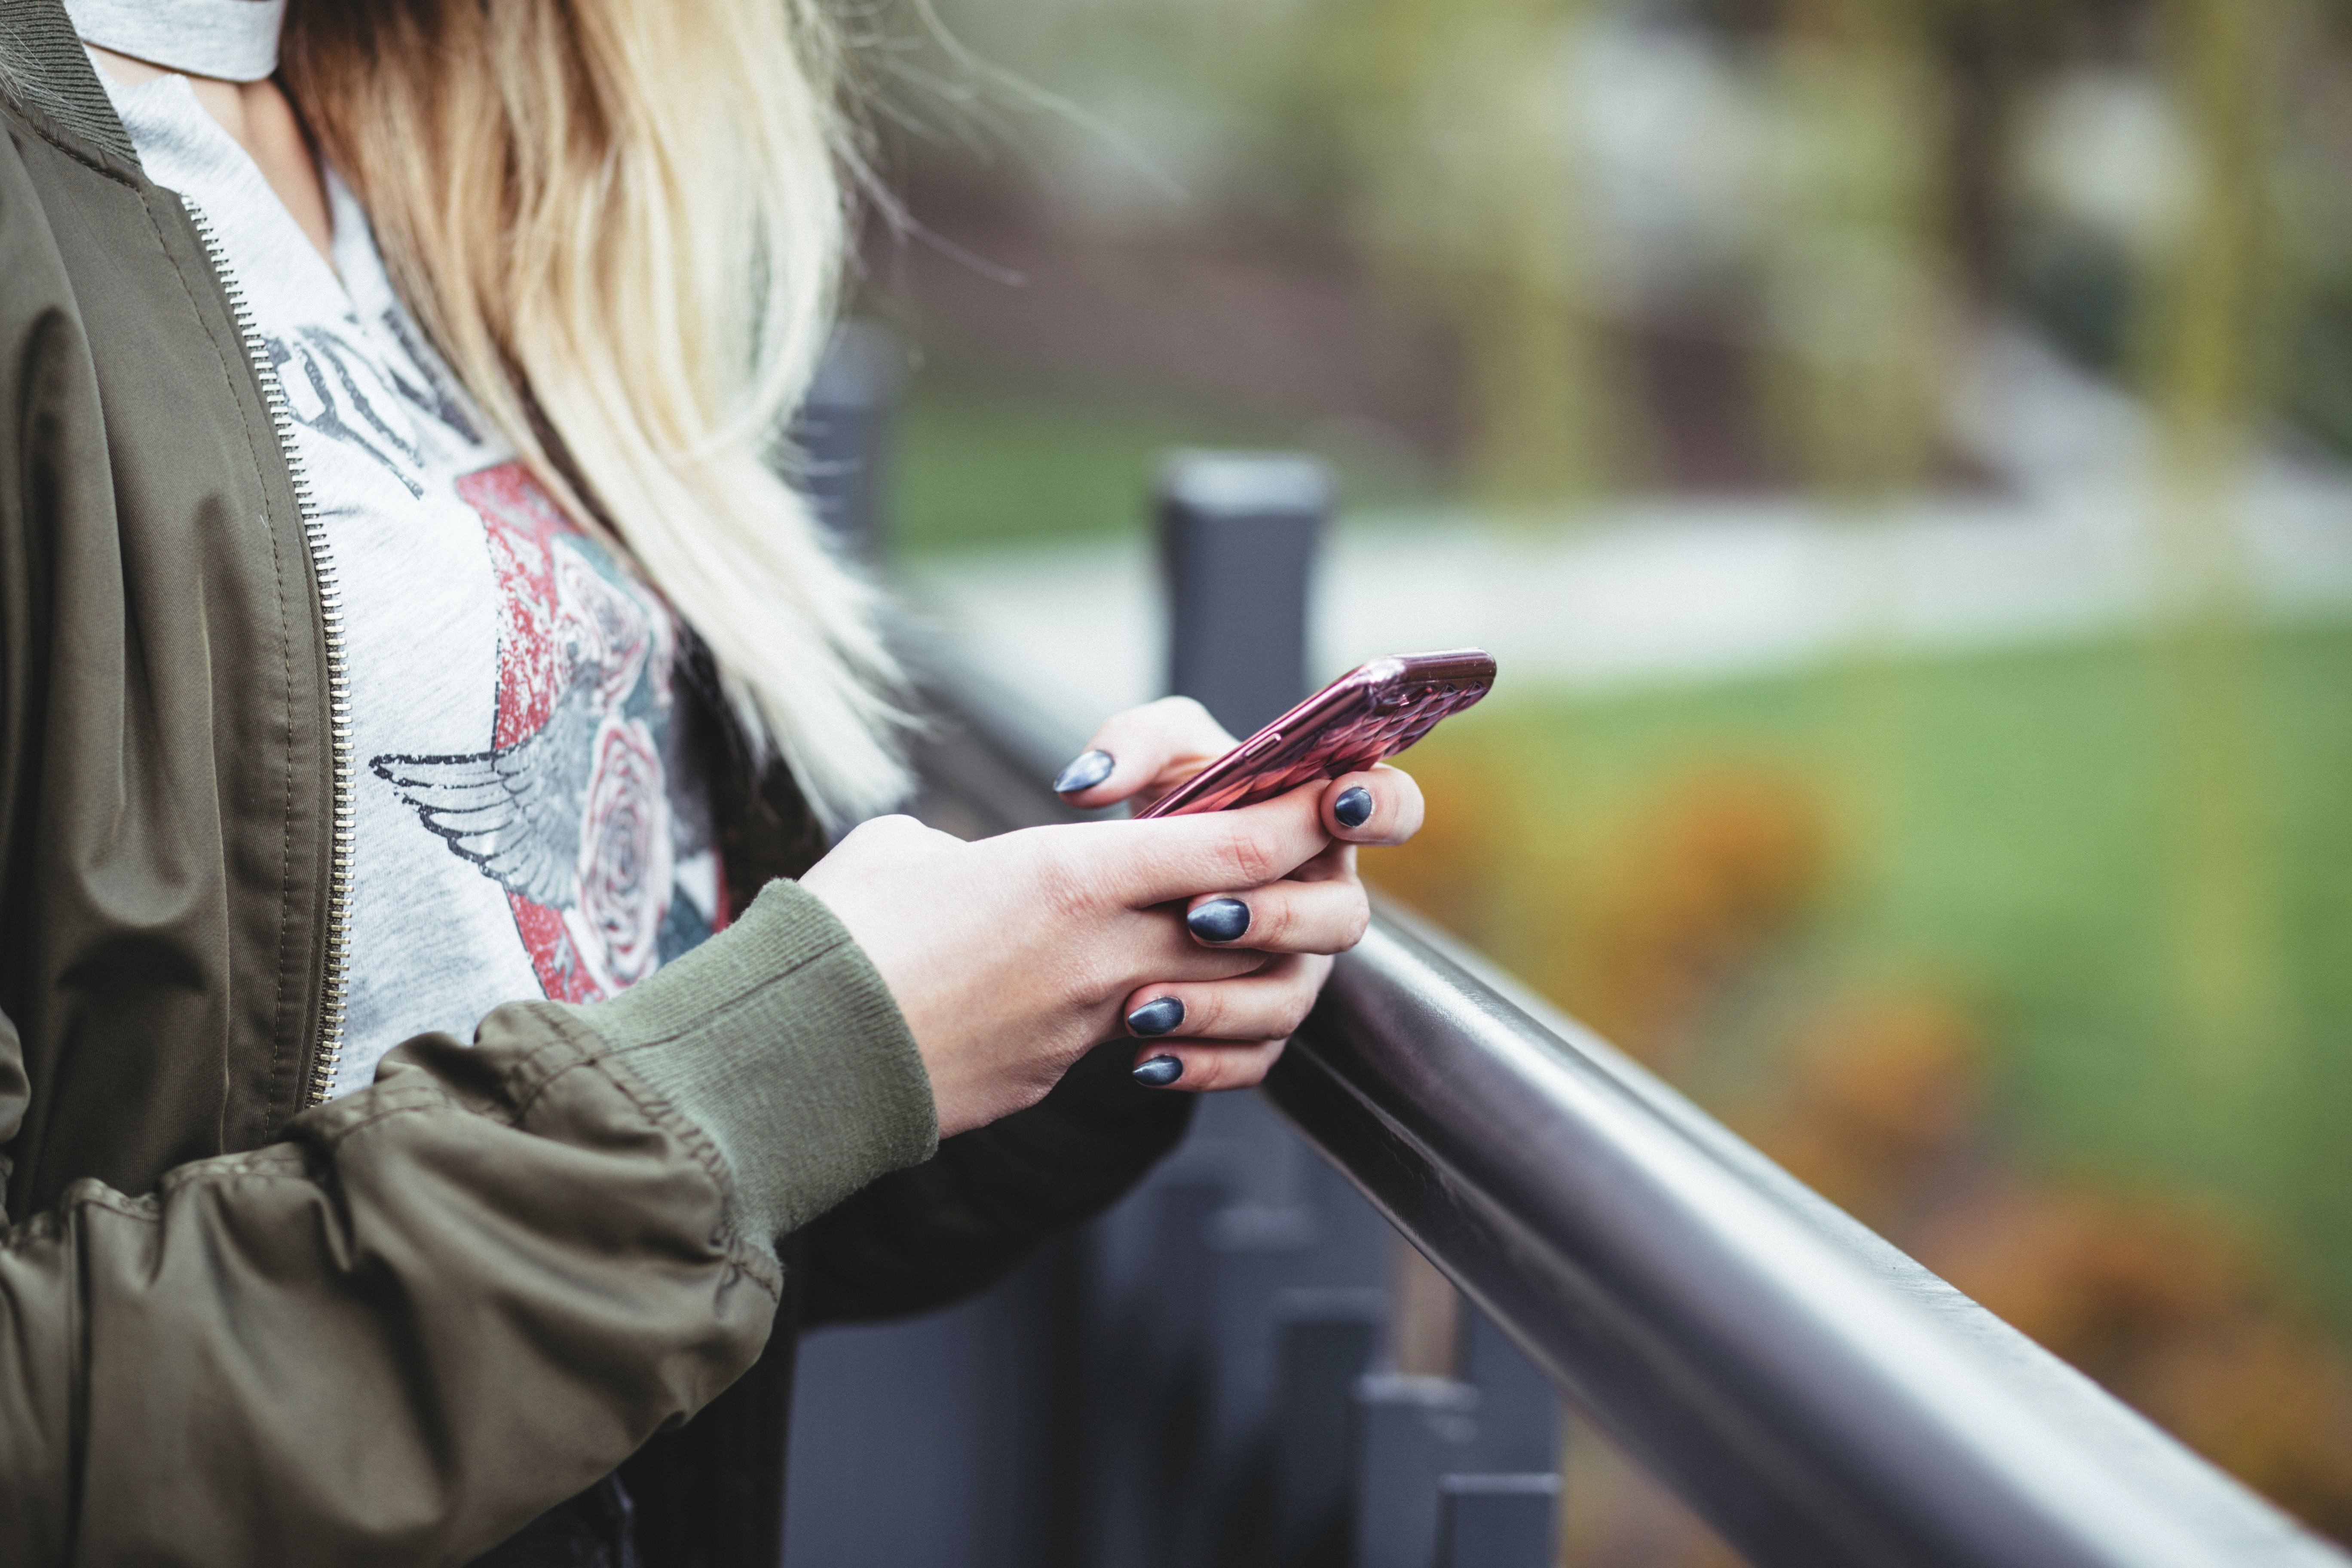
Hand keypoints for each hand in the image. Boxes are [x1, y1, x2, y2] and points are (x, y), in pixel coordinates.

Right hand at [802, 782, 1333, 1135]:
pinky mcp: (1054, 1075)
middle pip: (1247, 927)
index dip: (1295, 822)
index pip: (1233, 849)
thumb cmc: (838, 933)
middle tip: (1282, 870)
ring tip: (1198, 941)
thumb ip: (971, 849)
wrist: (794, 1057)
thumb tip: (974, 868)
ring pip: (1205, 992)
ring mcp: (1084, 1025)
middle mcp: (1100, 954)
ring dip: (1223, 969)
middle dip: (1283, 899)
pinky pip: (1134, 1042)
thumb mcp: (907, 851)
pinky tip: (1120, 1004)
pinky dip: (1150, 1019)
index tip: (1327, 799)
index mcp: (1071, 877)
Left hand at [1048, 697, 1425, 1092]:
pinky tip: (1147, 1059)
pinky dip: (1201, 1064)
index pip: (1393, 808)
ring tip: (1145, 1003)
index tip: (1335, 804)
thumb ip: (1132, 744)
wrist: (1134, 882)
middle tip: (1200, 914)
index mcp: (1324, 821)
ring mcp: (1298, 967)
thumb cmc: (1172, 801)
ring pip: (1290, 999)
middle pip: (1343, 918)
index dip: (1381, 808)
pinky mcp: (1261, 1025)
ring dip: (1222, 1003)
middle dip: (1276, 917)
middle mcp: (1323, 898)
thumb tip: (1087, 785)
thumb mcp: (1156, 754)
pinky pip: (1252, 1059)